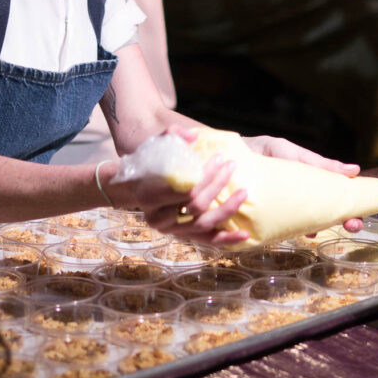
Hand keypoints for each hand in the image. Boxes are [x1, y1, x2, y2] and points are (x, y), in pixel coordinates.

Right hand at [110, 150, 249, 247]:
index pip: (183, 189)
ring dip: (226, 209)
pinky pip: (206, 241)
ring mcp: (170, 230)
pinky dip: (226, 239)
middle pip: (195, 205)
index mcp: (148, 196)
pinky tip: (244, 234)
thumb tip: (193, 136)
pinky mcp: (182, 236)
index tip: (219, 158)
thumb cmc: (147, 165)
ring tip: (243, 192)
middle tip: (231, 166)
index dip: (205, 175)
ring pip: (203, 224)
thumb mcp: (153, 146)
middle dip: (217, 185)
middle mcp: (158, 218)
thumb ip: (171, 135)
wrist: (133, 188)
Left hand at [243, 134, 377, 230]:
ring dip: (334, 224)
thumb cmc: (261, 153)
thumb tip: (354, 171)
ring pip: (322, 222)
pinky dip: (305, 229)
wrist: (228, 160)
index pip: (353, 195)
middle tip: (360, 224)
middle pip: (342, 212)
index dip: (377, 205)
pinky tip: (308, 230)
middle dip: (357, 219)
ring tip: (343, 224)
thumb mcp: (289, 152)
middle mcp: (309, 198)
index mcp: (318, 182)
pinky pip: (294, 229)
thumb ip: (318, 163)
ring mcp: (295, 210)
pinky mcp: (276, 219)